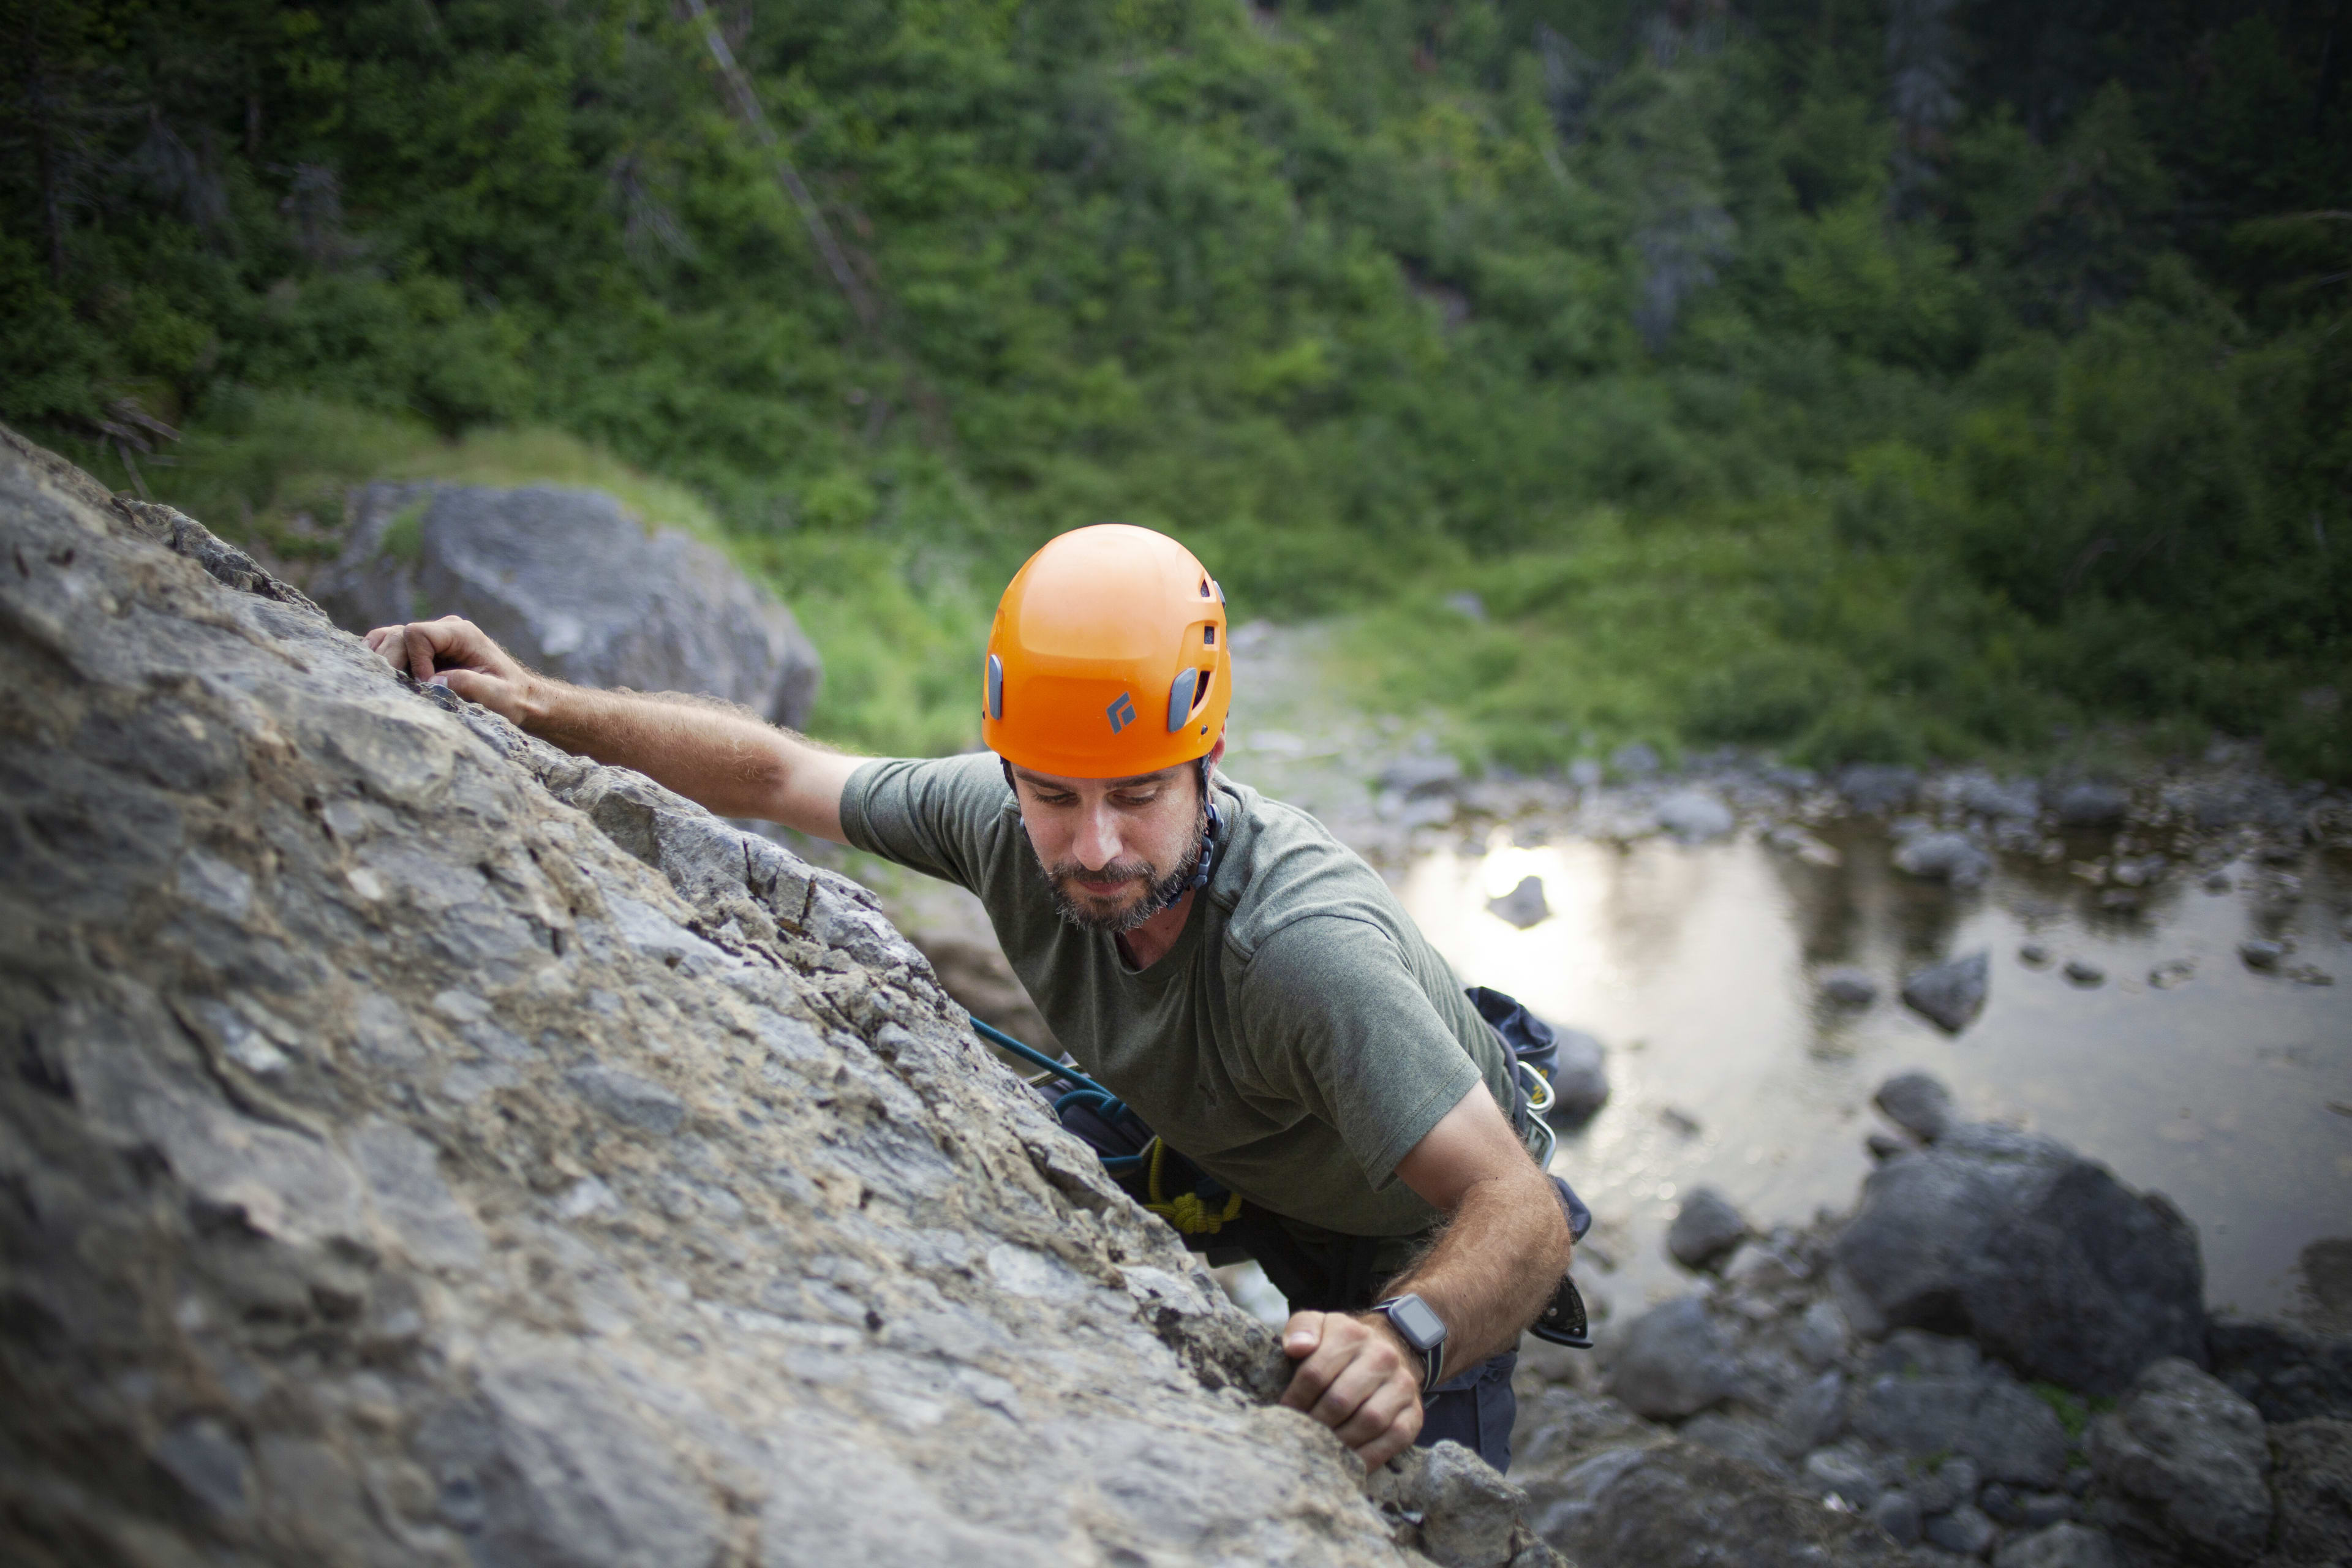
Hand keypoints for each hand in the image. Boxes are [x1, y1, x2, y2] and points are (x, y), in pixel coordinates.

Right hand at [363, 616, 535, 723]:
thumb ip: (469, 685)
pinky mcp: (425, 652)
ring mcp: (433, 639)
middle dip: (393, 663)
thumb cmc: (511, 697)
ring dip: (383, 660)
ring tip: (387, 683)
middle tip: (399, 690)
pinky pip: (392, 646)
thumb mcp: (497, 696)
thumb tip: (432, 681)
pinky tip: (383, 677)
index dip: (414, 661)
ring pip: (390, 638)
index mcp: (462, 634)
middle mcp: (445, 630)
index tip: (426, 686)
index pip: (417, 634)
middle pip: (398, 636)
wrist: (518, 698)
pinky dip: (382, 659)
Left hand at [1278, 1310, 1423, 1468]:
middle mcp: (1382, 1356)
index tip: (1283, 1414)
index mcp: (1351, 1334)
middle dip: (1315, 1424)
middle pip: (1340, 1400)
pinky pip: (1394, 1438)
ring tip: (1320, 1450)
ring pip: (1369, 1421)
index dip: (1295, 1399)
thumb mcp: (1319, 1326)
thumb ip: (1301, 1329)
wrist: (1390, 1347)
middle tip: (1299, 1437)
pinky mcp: (1414, 1412)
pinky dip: (1370, 1456)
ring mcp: (1402, 1385)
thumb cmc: (1341, 1345)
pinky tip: (1348, 1463)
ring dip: (1340, 1442)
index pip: (1315, 1373)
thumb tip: (1296, 1348)